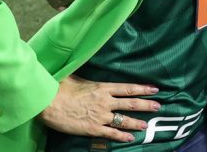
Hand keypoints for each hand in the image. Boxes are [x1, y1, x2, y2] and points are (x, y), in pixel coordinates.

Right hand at [39, 75, 159, 142]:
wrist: (48, 102)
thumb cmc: (60, 87)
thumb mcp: (77, 77)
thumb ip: (87, 77)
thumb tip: (87, 67)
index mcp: (103, 88)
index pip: (128, 88)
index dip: (142, 89)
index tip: (155, 89)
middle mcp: (105, 102)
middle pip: (130, 104)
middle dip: (146, 105)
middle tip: (158, 106)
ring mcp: (100, 116)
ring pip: (124, 120)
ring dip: (137, 122)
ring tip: (146, 125)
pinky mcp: (93, 128)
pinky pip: (111, 133)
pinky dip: (122, 136)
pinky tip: (130, 138)